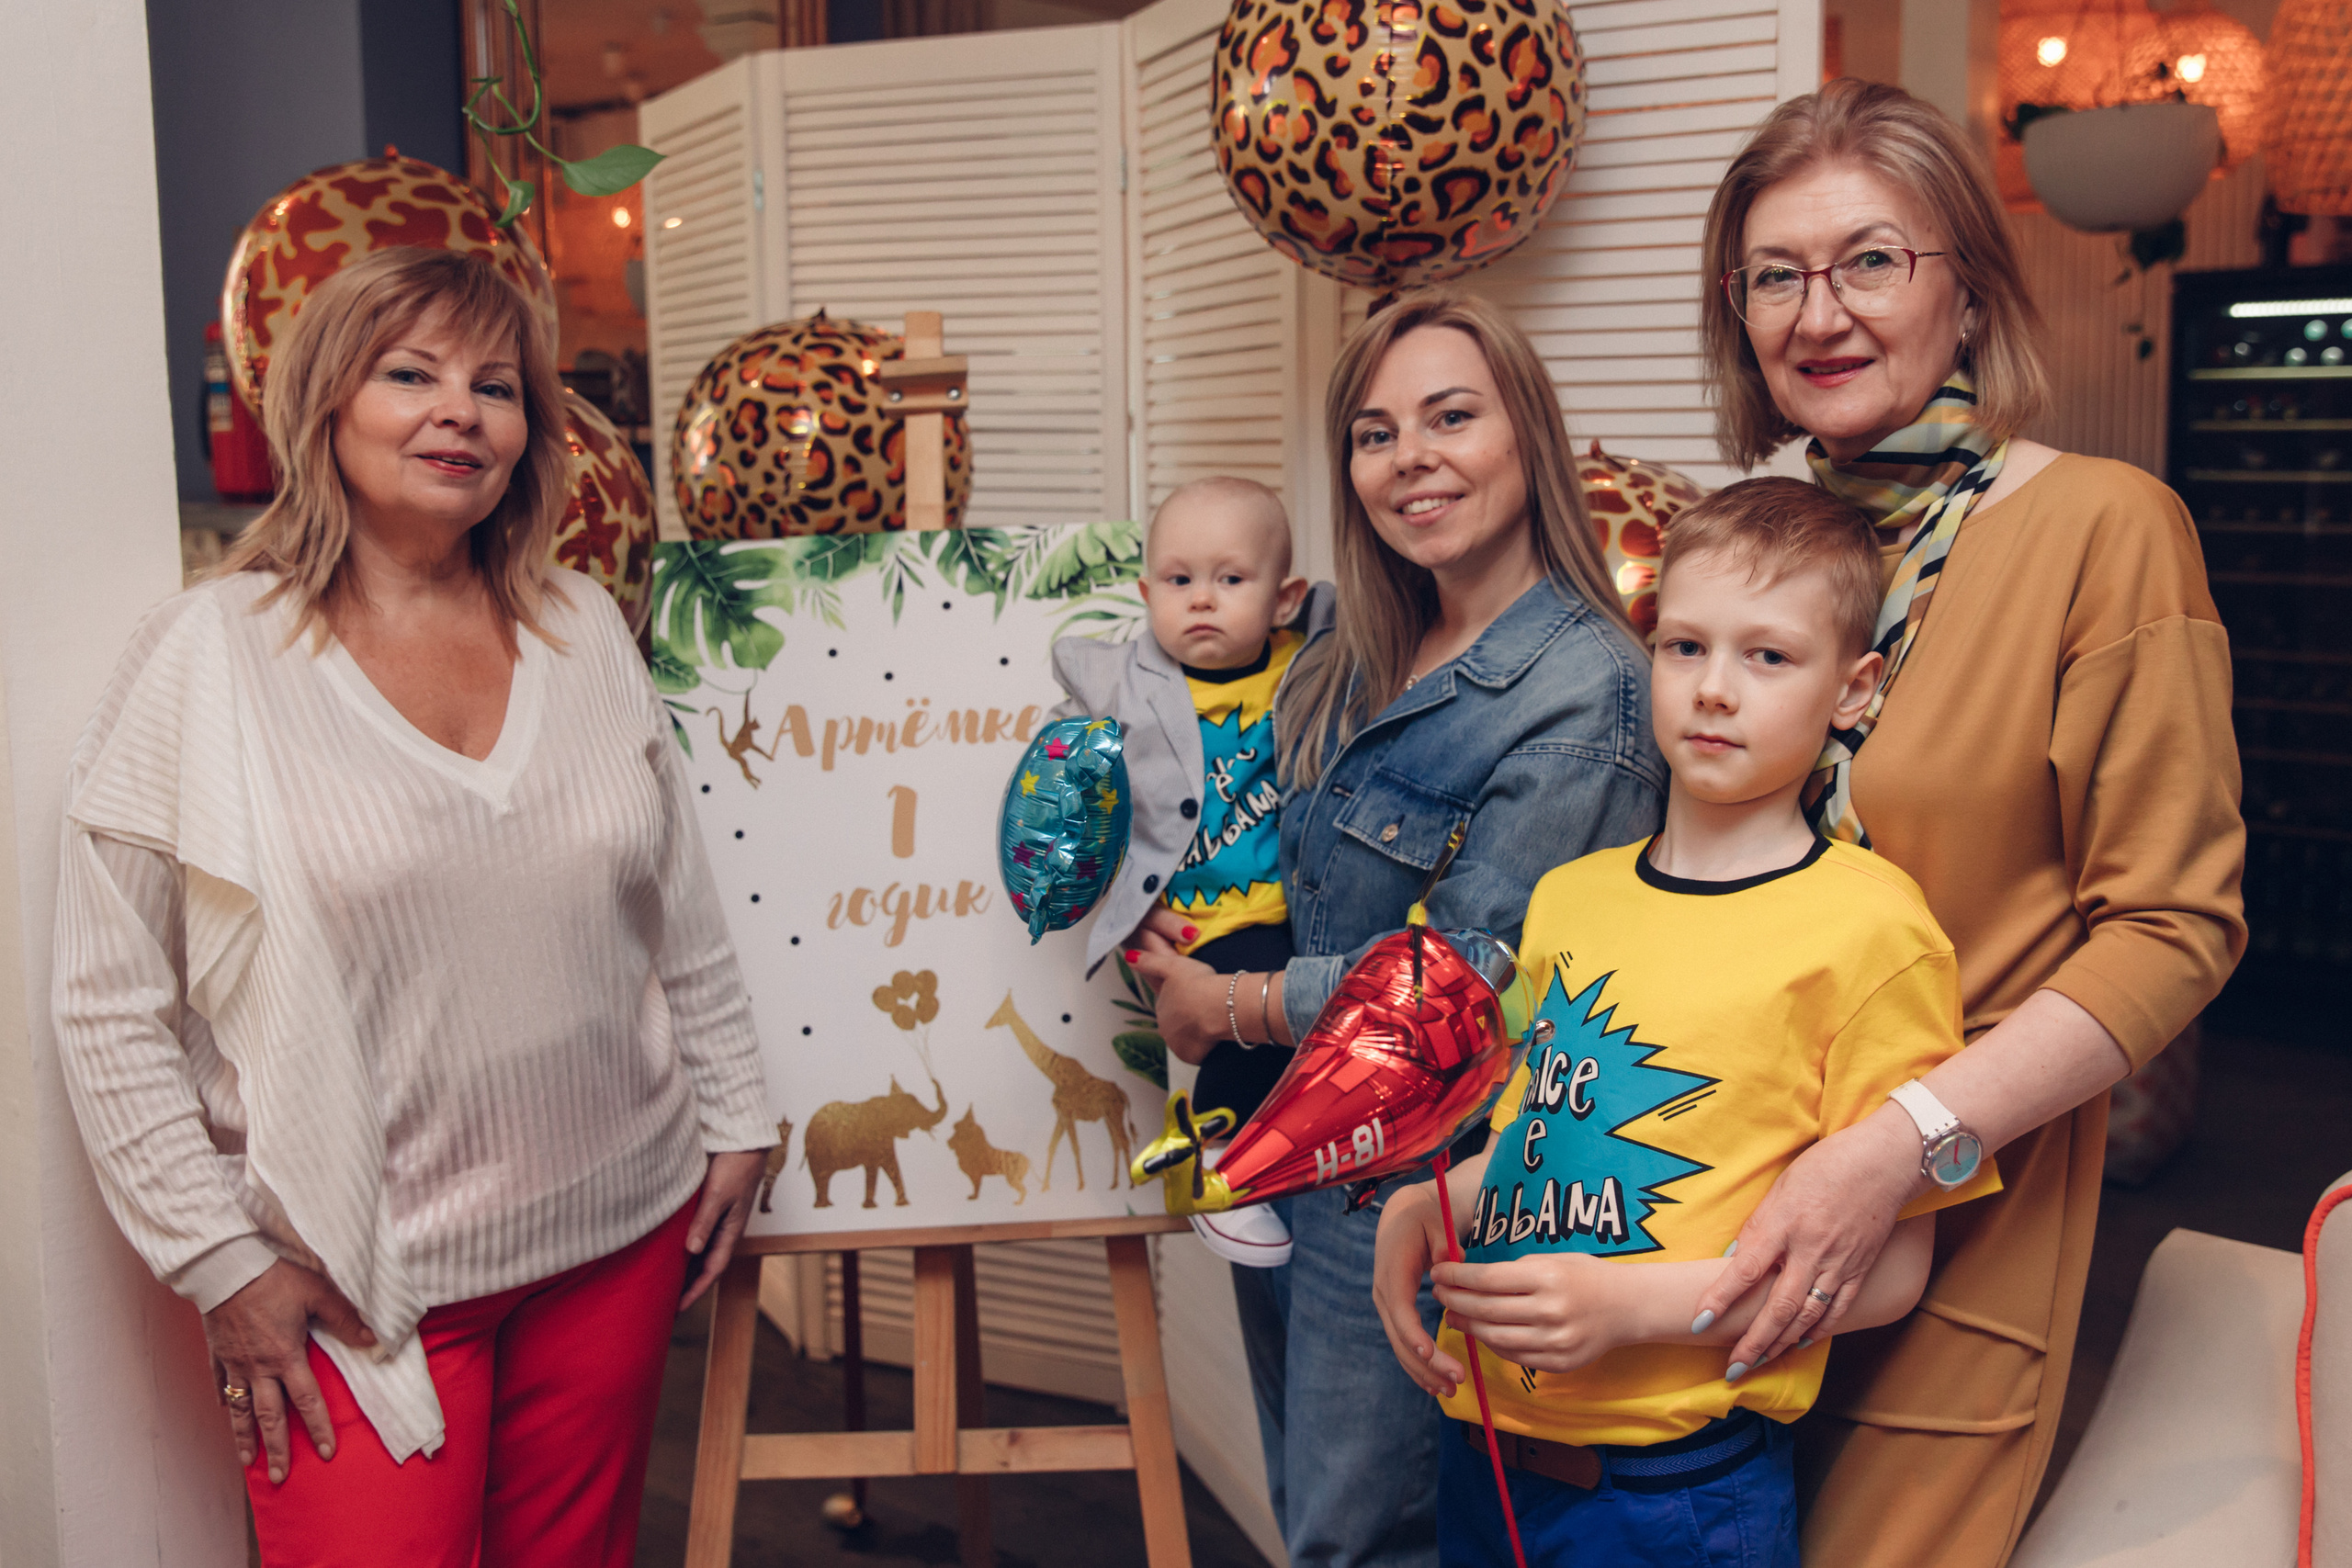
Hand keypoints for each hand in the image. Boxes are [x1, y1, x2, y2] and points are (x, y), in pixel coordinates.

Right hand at [203, 1260, 376, 1483]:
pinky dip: (224, 1399)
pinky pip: (219, 1382)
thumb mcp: (318, 1293)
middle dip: (277, 1449)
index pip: (306, 1400)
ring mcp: (234, 1362)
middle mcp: (259, 1367)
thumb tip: (374, 1341)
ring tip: (247, 1462)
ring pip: (240, 1409)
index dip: (318, 1427)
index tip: (325, 1452)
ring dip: (244, 1437)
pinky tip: (227, 1412)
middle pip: (269, 1416)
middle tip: (282, 1477)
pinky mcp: (217, 1351)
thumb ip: (346, 1319)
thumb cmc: (275, 1277)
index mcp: (286, 1356)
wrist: (227, 1267)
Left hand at [680, 1149, 768, 1310]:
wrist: (746, 1144)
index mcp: (731, 1232)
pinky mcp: (711, 1211)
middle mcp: (725, 1232)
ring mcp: (719, 1222)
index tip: (678, 1309)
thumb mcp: (718, 1195)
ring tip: (664, 1284)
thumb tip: (691, 1250)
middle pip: (706, 1267)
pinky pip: (697, 1237)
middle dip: (688, 1287)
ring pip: (701, 1253)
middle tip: (665, 1304)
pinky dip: (685, 1250)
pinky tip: (670, 1253)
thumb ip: (705, 1221)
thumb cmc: (735, 1167)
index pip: (712, 1270)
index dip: (695, 1291)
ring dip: (686, 1270)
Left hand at [1125, 920, 1224, 1065]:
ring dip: (1196, 1033)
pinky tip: (1213, 1035)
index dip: (1185, 1000)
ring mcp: (1176, 1045)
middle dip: (1189, 1019)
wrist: (1220, 1007)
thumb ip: (1149, 961)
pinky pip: (1197, 1053)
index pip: (1170, 1006)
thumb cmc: (1198, 983)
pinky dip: (1204, 1047)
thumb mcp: (1172, 965)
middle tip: (1207, 1008)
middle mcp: (1164, 1029)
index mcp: (1160, 1008)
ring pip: (1186, 1039)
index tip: (1198, 995)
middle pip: (1177, 1024)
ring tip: (1212, 1021)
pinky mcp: (1190, 1057)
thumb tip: (1128, 957)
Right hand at [1374, 1180, 1464, 1395]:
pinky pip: (1403, 1343)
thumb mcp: (1435, 1221)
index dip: (1412, 1331)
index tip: (1429, 1352)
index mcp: (1394, 1270)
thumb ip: (1443, 1241)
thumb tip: (1449, 1262)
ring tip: (1449, 1390)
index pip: (1400, 1307)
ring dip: (1422, 1371)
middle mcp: (1384, 1292)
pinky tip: (1434, 1384)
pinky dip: (1417, 1365)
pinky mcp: (1394, 1312)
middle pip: (1400, 1335)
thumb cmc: (1423, 1219)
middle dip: (1426, 1362)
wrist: (1403, 1216)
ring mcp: (1387, 1304)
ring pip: (1400, 1345)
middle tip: (1456, 1380)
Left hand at [1431, 1253, 1635, 1375]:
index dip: (1457, 1277)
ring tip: (1453, 1314)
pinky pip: (1514, 1356)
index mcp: (1547, 1278)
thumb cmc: (1585, 1275)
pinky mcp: (1559, 1363)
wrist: (1628, 1307)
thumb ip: (1515, 1271)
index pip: (1488, 1279)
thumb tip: (1470, 1279)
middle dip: (1455, 1300)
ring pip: (1495, 1337)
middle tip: (1438, 1293)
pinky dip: (1492, 1344)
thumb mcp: (1552, 1260)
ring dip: (1468, 1325)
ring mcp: (1555, 1341)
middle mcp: (1550, 1311)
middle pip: (1487, 1309)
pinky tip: (1481, 1332)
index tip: (1438, 1272)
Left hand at [1691, 1105, 1920, 1371]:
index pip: (1744, 1271)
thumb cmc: (1826, 1166)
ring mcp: (1838, 1264)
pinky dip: (1817, 1330)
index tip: (1699, 1322)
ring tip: (1759, 1363)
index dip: (1720, 1299)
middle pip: (1777, 1307)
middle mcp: (1810, 1250)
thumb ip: (1758, 1227)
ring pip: (1806, 1316)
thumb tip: (1733, 1260)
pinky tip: (1800, 1344)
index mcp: (1784, 1225)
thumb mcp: (1780, 1188)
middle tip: (1732, 1369)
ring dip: (1781, 1345)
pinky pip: (1837, 1309)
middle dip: (1752, 1342)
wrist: (1883, 1163)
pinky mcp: (1859, 1270)